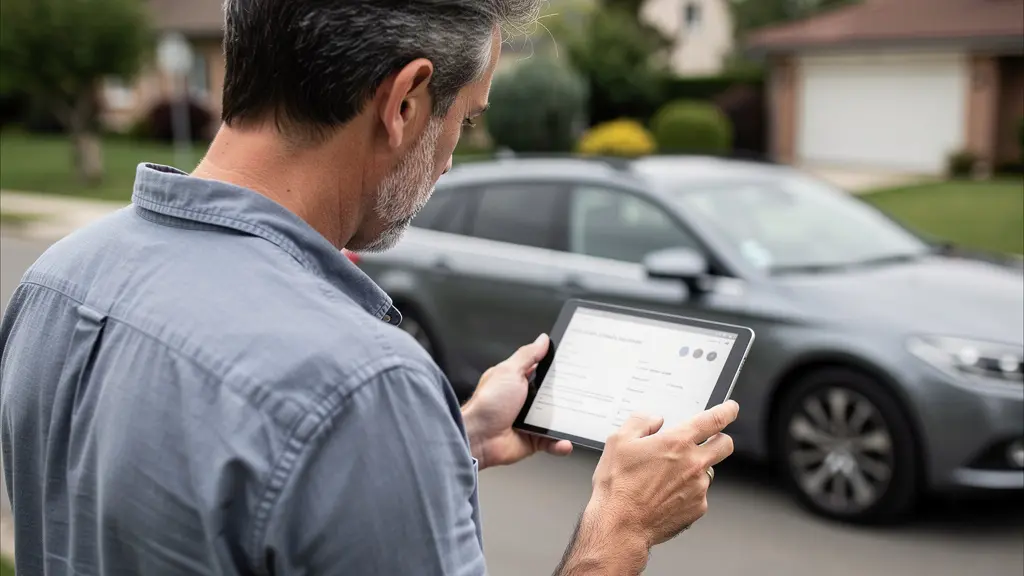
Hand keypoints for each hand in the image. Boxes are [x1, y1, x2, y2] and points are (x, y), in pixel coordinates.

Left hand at [462, 334, 572, 469]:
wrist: (478, 437)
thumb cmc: (489, 402)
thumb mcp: (509, 371)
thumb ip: (527, 355)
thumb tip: (543, 339)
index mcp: (519, 381)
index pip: (544, 371)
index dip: (559, 368)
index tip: (577, 364)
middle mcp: (526, 400)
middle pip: (554, 395)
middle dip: (569, 394)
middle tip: (587, 391)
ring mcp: (531, 421)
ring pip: (556, 419)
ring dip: (568, 421)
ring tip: (582, 418)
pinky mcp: (534, 440)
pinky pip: (552, 442)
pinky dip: (560, 444)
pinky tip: (566, 442)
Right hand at [588, 401, 738, 545]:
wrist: (620, 524)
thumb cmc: (618, 486)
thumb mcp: (618, 441)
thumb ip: (640, 422)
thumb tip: (653, 419)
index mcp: (677, 442)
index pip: (713, 420)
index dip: (726, 411)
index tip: (730, 409)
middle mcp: (693, 464)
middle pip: (725, 445)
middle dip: (721, 439)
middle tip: (710, 441)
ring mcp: (698, 488)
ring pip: (709, 472)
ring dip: (697, 469)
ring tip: (669, 477)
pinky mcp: (697, 508)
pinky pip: (700, 494)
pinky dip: (688, 492)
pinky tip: (667, 495)